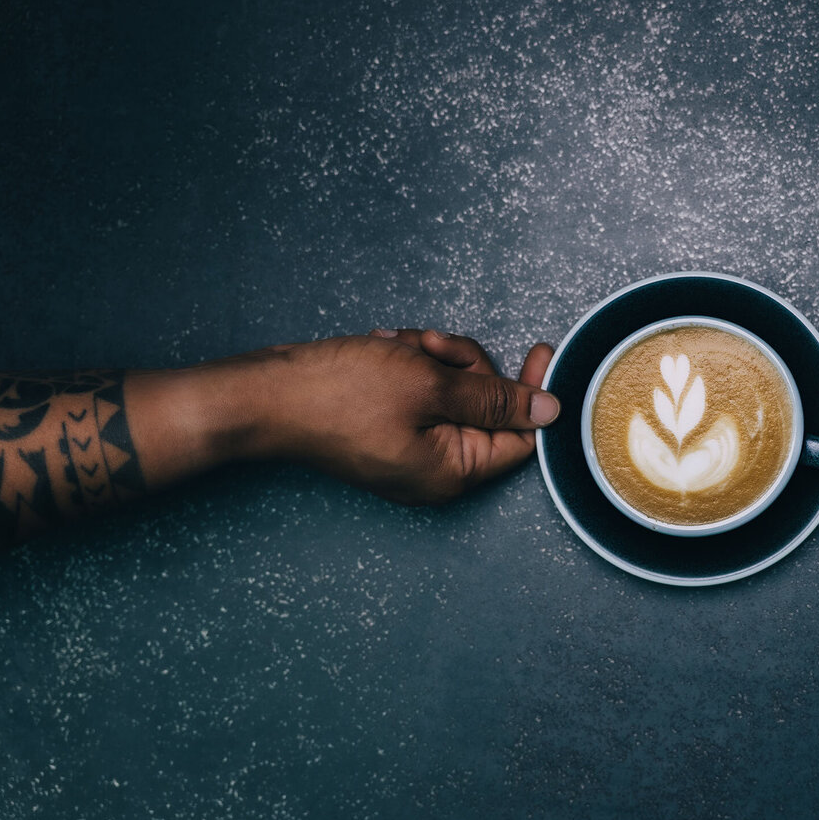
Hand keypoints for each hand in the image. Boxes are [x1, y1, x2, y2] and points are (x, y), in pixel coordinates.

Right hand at [169, 328, 557, 503]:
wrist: (267, 394)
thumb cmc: (340, 394)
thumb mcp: (431, 385)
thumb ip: (496, 399)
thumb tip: (550, 412)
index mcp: (453, 472)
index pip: (521, 437)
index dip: (533, 392)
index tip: (542, 350)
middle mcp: (435, 470)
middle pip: (486, 408)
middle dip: (465, 366)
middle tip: (432, 347)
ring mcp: (411, 451)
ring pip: (454, 392)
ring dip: (433, 359)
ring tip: (399, 347)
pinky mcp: (390, 430)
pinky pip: (422, 393)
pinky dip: (411, 366)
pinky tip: (386, 351)